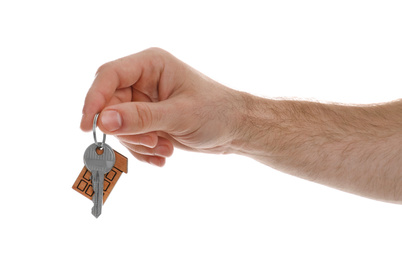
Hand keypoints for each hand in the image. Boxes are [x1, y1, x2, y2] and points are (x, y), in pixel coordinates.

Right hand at [81, 48, 243, 165]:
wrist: (235, 129)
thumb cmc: (216, 112)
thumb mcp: (179, 115)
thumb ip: (141, 118)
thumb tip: (104, 121)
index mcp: (151, 65)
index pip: (109, 76)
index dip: (94, 100)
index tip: (89, 127)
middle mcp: (143, 81)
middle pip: (111, 105)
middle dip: (127, 130)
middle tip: (150, 142)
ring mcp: (144, 102)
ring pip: (119, 126)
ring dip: (139, 143)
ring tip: (165, 147)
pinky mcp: (148, 120)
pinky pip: (130, 137)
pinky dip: (143, 150)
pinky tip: (164, 154)